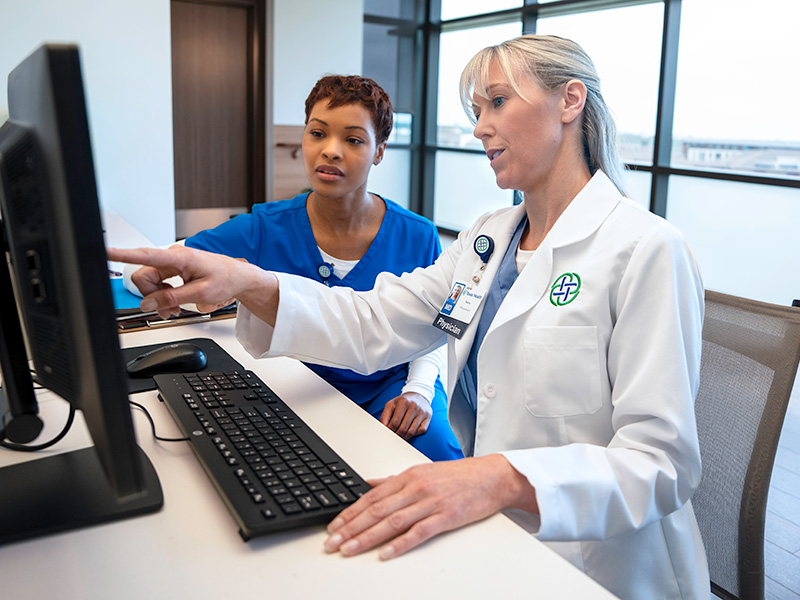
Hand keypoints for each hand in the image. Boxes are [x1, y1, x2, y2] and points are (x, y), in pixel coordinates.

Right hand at [106, 245, 278, 323]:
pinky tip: (175, 303)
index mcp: (179, 257)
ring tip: (175, 308)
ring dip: (159, 299)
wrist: (239, 278)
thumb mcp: (200, 293)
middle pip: (144, 277)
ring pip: (150, 283)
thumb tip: (149, 303)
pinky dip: (164, 297)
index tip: (104, 252)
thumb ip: (172, 298)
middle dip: (152, 296)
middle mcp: (172, 257)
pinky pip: (158, 284)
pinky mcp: (174, 271)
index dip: (122, 254)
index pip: (145, 255)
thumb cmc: (226, 279)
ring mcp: (172, 264)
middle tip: (169, 310)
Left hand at [324, 455, 538, 559]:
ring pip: (392, 521)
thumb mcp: (422, 472)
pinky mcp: (446, 517)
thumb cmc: (458, 476)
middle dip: (351, 528)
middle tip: (332, 543)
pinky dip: (400, 544)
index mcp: (407, 477)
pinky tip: (385, 553)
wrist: (491, 477)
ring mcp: (430, 502)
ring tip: (349, 549)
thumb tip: (368, 483)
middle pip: (376, 510)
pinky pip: (419, 532)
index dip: (349, 513)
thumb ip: (393, 480)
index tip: (332, 526)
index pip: (371, 497)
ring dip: (367, 537)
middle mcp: (415, 488)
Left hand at [379, 392, 431, 439]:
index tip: (387, 434)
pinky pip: (422, 430)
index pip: (395, 422)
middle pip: (403, 428)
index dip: (390, 430)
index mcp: (404, 402)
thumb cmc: (402, 402)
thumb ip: (384, 416)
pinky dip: (415, 434)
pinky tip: (410, 432)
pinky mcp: (428, 416)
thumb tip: (383, 429)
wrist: (418, 395)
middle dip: (397, 435)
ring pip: (412, 431)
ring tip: (400, 437)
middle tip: (393, 437)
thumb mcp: (391, 405)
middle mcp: (414, 406)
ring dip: (404, 437)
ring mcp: (422, 411)